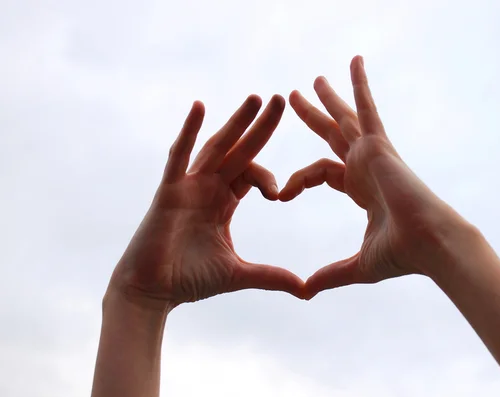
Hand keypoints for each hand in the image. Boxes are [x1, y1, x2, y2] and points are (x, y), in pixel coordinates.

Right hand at [107, 95, 303, 309]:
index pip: (251, 173)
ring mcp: (187, 186)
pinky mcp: (169, 191)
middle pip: (239, 150)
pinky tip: (200, 107)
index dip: (267, 178)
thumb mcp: (238, 274)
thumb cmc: (189, 280)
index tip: (277, 196)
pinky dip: (189, 132)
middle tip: (281, 99)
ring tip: (255, 98)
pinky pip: (179, 156)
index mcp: (223, 202)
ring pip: (215, 147)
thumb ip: (271, 276)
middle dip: (260, 127)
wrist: (153, 292)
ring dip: (235, 122)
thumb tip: (305, 289)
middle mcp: (207, 188)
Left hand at [279, 56, 472, 298]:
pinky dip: (361, 84)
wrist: (429, 245)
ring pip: (346, 118)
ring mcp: (373, 154)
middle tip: (295, 97)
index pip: (322, 172)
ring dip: (330, 98)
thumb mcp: (358, 264)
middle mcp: (365, 167)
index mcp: (360, 189)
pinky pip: (367, 108)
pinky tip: (353, 60)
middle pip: (332, 136)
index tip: (280, 195)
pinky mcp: (380, 145)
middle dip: (314, 117)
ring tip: (313, 79)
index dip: (298, 180)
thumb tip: (307, 291)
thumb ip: (332, 273)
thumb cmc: (403, 255)